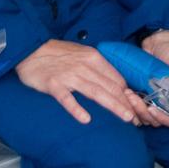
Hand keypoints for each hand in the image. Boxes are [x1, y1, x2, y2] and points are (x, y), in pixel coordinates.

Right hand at [15, 39, 134, 125]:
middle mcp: (84, 65)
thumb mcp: (82, 54)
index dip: (127, 94)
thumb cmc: (58, 53)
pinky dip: (76, 108)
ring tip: (125, 117)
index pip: (116, 78)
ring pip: (95, 92)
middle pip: (110, 86)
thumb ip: (97, 67)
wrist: (31, 48)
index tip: (135, 107)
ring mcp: (69, 75)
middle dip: (125, 103)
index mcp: (93, 57)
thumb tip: (115, 83)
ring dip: (112, 105)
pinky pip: (67, 98)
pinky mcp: (54, 84)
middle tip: (137, 117)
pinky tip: (86, 119)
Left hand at [127, 30, 168, 130]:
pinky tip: (125, 93)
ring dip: (135, 110)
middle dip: (144, 113)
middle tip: (135, 98)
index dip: (165, 120)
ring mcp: (154, 103)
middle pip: (157, 122)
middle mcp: (167, 105)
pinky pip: (136, 111)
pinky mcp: (142, 99)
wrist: (156, 45)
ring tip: (128, 93)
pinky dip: (130, 106)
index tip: (153, 109)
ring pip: (145, 118)